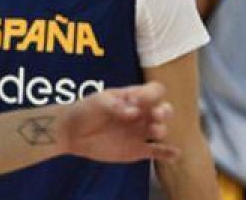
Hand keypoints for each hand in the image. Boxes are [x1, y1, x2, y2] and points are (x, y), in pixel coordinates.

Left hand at [59, 82, 180, 163]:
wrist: (72, 134)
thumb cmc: (84, 111)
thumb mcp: (98, 102)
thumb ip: (116, 106)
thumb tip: (134, 113)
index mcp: (133, 97)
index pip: (154, 91)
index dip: (152, 94)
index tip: (138, 100)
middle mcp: (141, 114)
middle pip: (164, 109)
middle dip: (164, 111)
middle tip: (156, 115)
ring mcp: (140, 132)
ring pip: (161, 129)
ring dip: (162, 129)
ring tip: (155, 131)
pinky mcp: (138, 150)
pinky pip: (158, 152)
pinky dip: (168, 153)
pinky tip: (174, 154)